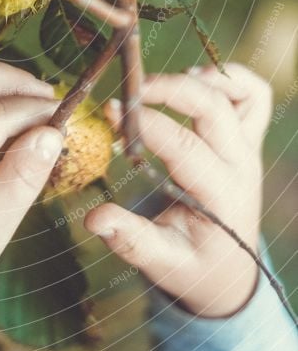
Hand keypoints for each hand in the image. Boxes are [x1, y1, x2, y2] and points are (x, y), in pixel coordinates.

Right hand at [85, 63, 270, 317]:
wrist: (230, 271)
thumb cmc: (192, 266)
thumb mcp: (162, 262)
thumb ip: (132, 241)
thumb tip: (95, 219)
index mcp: (220, 196)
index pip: (184, 147)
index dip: (145, 123)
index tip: (109, 111)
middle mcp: (241, 165)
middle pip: (214, 108)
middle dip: (168, 89)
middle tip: (128, 89)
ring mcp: (249, 149)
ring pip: (241, 96)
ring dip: (202, 80)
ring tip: (161, 84)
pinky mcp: (249, 140)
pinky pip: (255, 97)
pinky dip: (229, 79)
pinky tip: (193, 80)